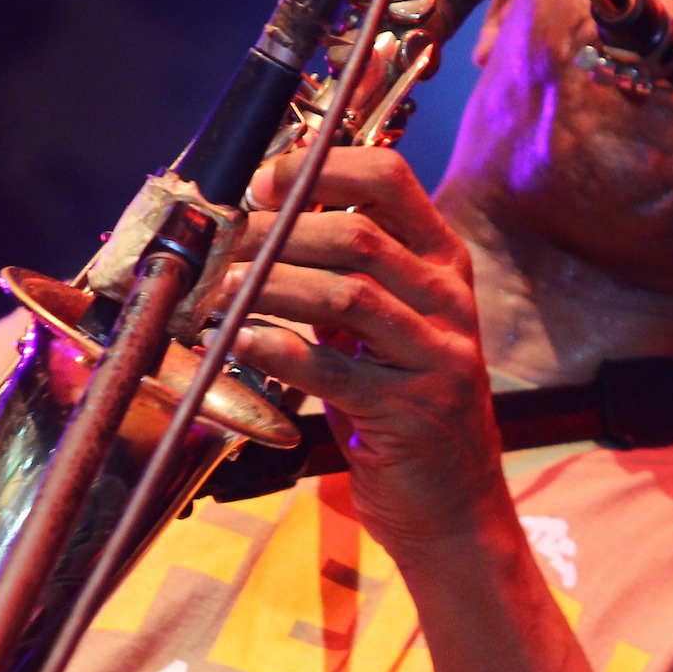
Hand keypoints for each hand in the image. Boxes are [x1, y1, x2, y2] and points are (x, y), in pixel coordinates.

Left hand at [226, 147, 510, 552]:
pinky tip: (238, 342)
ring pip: (346, 294)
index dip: (319, 167)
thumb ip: (346, 273)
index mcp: (444, 261)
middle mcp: (449, 300)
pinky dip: (277, 349)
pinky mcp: (411, 411)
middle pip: (358, 235)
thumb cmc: (403, 405)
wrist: (453, 504)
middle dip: (276, 231)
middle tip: (221, 241)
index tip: (260, 179)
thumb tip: (261, 221)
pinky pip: (332, 369)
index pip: (389, 178)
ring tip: (219, 289)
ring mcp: (438, 356)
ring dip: (269, 285)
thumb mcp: (388, 325)